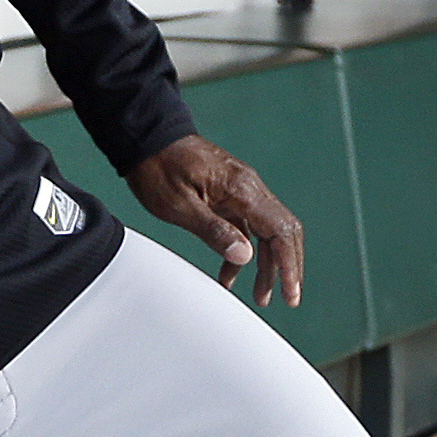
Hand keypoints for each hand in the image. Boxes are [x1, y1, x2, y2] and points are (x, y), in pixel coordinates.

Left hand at [127, 133, 302, 308]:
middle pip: (282, 233)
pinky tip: (230, 274)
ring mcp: (240, 191)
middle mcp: (249, 189)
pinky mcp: (228, 195)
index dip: (290, 265)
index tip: (290, 293)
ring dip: (264, 264)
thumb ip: (213, 231)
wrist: (146, 137)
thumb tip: (244, 257)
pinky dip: (242, 251)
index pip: (281, 232)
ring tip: (259, 295)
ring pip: (265, 232)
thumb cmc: (157, 167)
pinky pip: (245, 226)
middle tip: (282, 299)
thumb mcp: (179, 206)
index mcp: (242, 190)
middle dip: (284, 268)